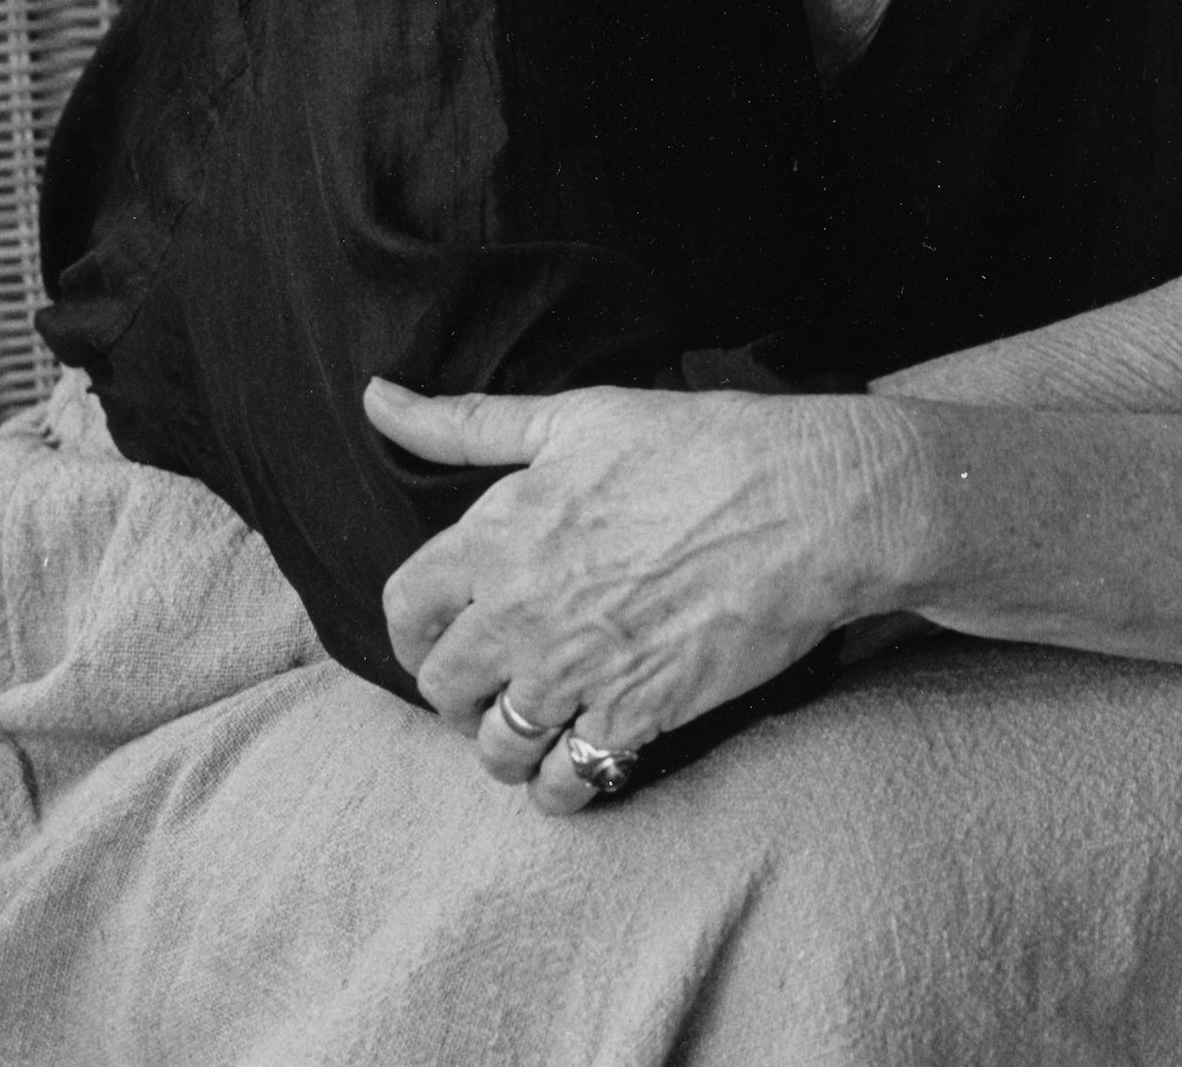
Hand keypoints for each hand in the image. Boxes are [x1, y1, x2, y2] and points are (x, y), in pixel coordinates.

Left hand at [363, 381, 904, 812]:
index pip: (403, 610)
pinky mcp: (635, 716)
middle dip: (457, 688)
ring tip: (533, 722)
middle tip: (492, 678)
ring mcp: (576, 672)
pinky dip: (563, 783)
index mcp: (496, 536)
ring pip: (496, 748)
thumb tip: (377, 398)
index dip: (414, 628)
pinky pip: (566, 783)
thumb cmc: (695, 445)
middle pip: (442, 687)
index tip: (439, 632)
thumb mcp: (574, 416)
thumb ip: (465, 422)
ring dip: (505, 743)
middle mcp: (521, 613)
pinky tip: (582, 754)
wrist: (804, 503)